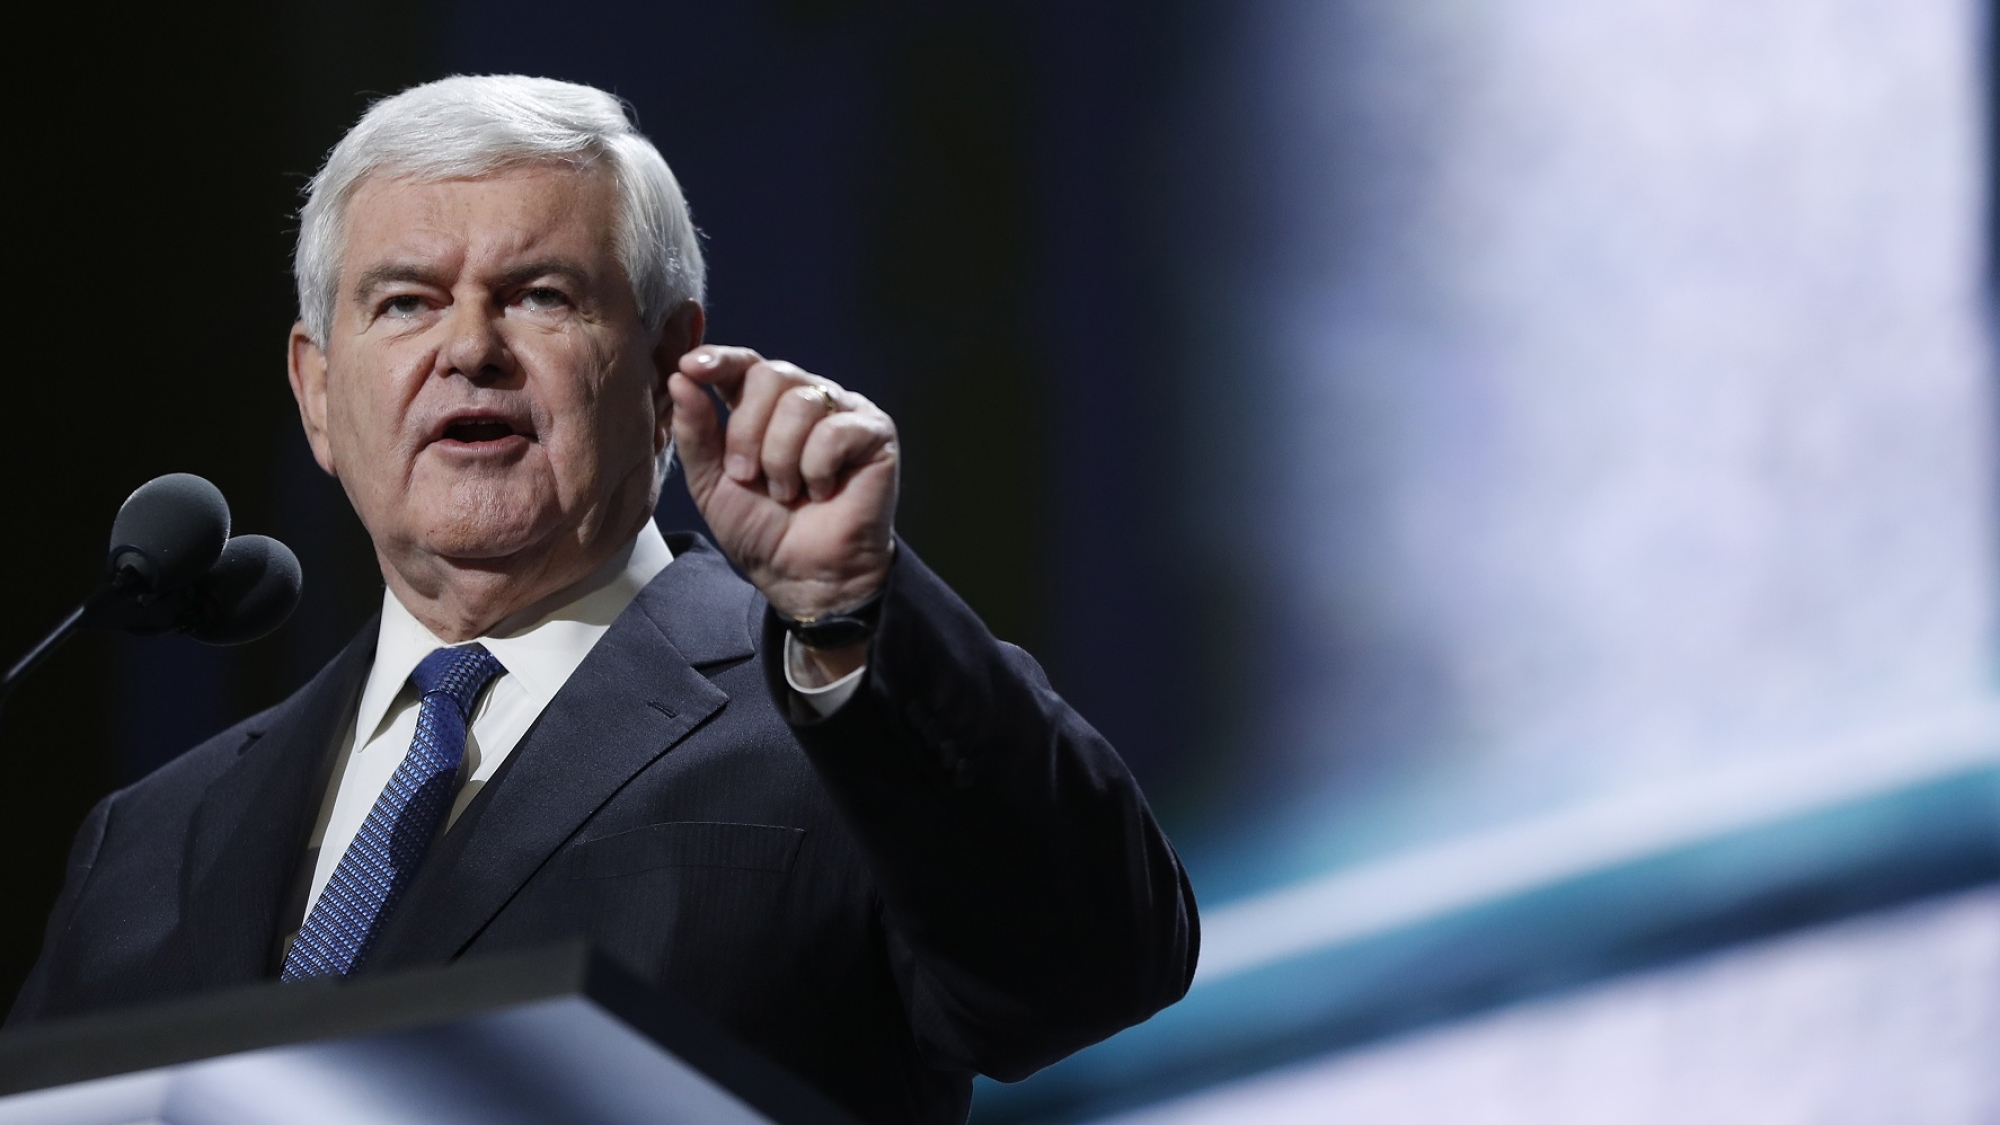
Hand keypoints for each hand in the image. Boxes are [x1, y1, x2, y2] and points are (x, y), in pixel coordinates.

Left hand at [669, 346, 897, 620]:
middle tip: (746, 475)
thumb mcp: (711, 482)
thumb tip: (681, 377)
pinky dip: (818, 467)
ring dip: (782, 458)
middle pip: (770, 375)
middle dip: (747, 430)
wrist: (802, 575)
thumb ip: (695, 431)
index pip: (745, 362)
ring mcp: (842, 412)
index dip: (721, 360)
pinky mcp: (875, 432)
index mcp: (764, 406)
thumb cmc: (762, 530)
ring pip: (800, 402)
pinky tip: (822, 491)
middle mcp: (805, 399)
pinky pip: (835, 430)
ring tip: (786, 492)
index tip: (692, 368)